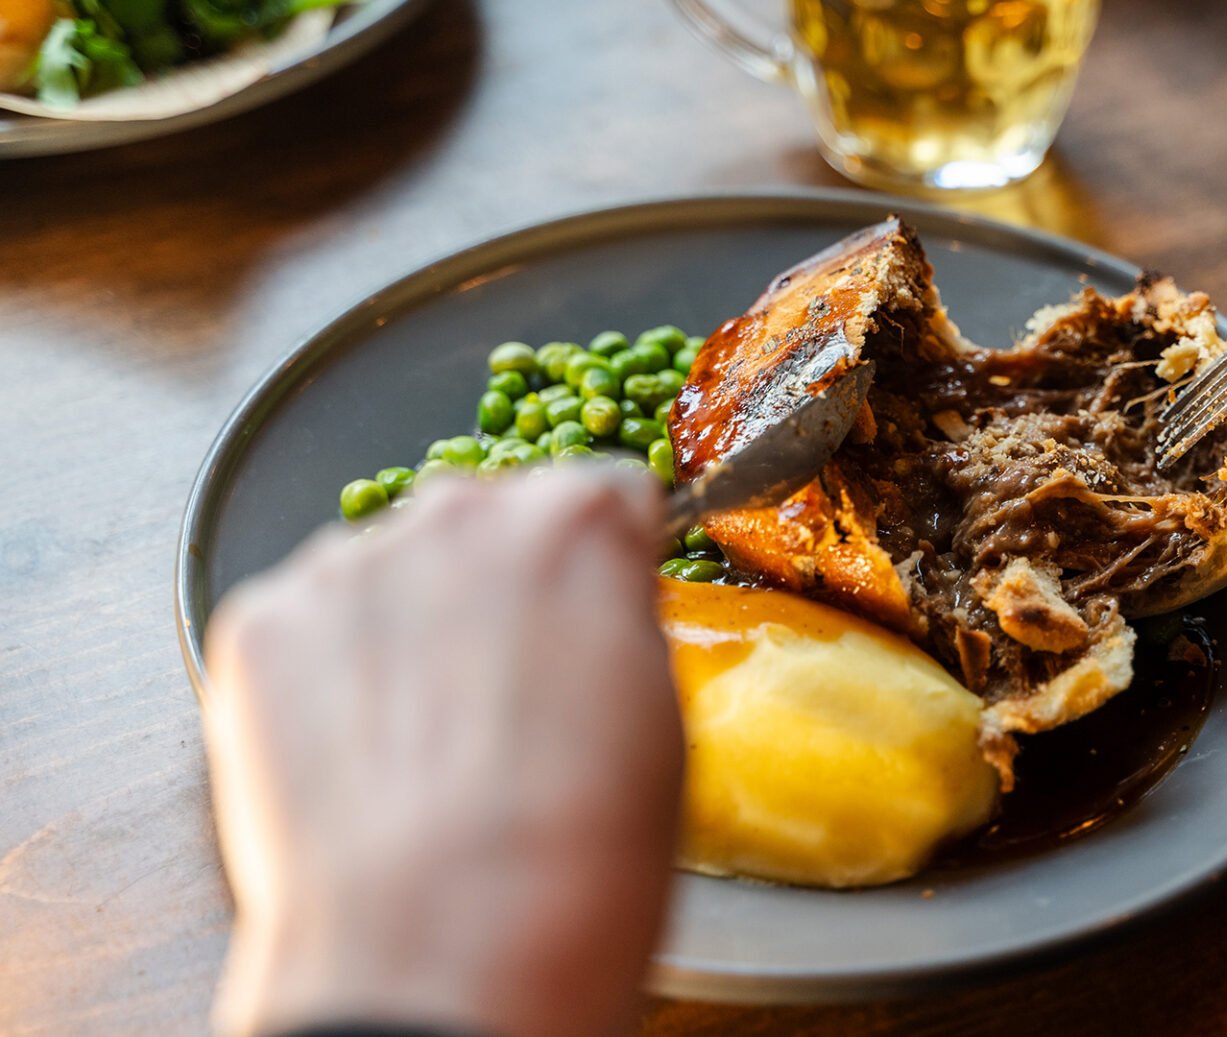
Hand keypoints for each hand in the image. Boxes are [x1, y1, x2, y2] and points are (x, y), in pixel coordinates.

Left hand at [201, 470, 682, 1036]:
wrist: (441, 951)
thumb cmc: (575, 862)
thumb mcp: (661, 721)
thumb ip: (619, 629)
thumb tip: (593, 626)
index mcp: (578, 523)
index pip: (603, 495)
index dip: (604, 566)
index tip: (594, 618)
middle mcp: (459, 515)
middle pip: (486, 520)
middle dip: (497, 586)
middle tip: (506, 696)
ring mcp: (348, 566)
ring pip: (388, 571)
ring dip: (406, 628)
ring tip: (422, 747)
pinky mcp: (260, 624)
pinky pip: (305, 626)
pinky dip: (325, 678)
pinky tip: (358, 760)